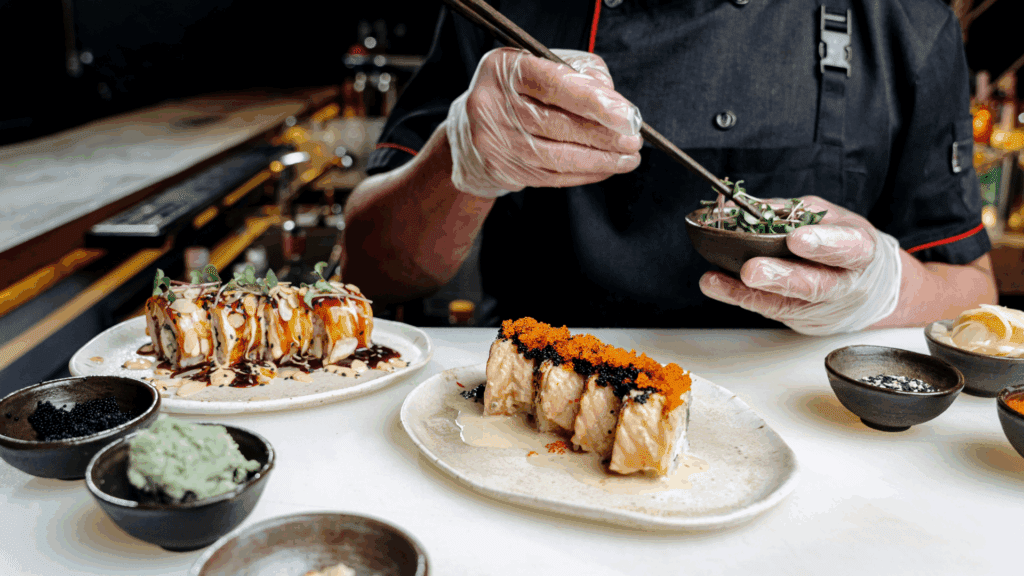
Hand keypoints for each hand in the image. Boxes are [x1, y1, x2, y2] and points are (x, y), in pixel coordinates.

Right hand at [445, 48, 642, 197]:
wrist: (474, 124)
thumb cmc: (521, 89)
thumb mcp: (546, 65)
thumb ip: (583, 74)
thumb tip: (615, 104)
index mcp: (504, 70)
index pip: (553, 85)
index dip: (593, 102)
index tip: (626, 116)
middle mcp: (492, 105)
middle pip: (556, 125)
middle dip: (602, 135)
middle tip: (634, 139)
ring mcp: (494, 141)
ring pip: (556, 157)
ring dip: (599, 160)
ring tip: (628, 158)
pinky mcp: (502, 169)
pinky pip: (552, 177)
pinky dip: (584, 174)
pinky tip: (606, 169)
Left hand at [698, 196, 901, 334]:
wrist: (871, 289)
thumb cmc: (846, 244)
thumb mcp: (833, 218)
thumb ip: (796, 212)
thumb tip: (748, 205)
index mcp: (861, 251)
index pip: (848, 249)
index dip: (823, 245)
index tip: (797, 239)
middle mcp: (845, 285)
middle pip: (814, 285)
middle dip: (780, 277)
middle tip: (751, 270)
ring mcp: (823, 308)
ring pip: (784, 304)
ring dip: (746, 294)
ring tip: (716, 282)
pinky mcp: (802, 320)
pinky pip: (769, 309)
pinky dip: (740, 298)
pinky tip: (717, 286)